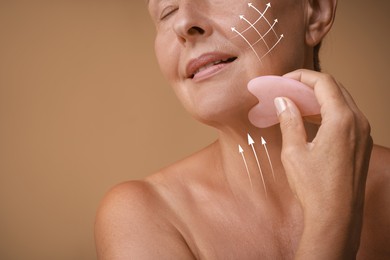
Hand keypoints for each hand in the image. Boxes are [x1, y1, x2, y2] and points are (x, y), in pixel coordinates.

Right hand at [274, 69, 372, 258]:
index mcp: (342, 120)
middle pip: (335, 89)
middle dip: (310, 85)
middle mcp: (358, 122)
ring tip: (296, 103)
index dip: (302, 76)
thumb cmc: (314, 187)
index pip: (324, 83)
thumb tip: (283, 101)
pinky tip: (311, 120)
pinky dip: (328, 112)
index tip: (284, 80)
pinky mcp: (361, 144)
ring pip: (342, 102)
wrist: (336, 216)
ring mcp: (363, 134)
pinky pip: (346, 117)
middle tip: (288, 89)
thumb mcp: (294, 152)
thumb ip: (290, 121)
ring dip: (319, 98)